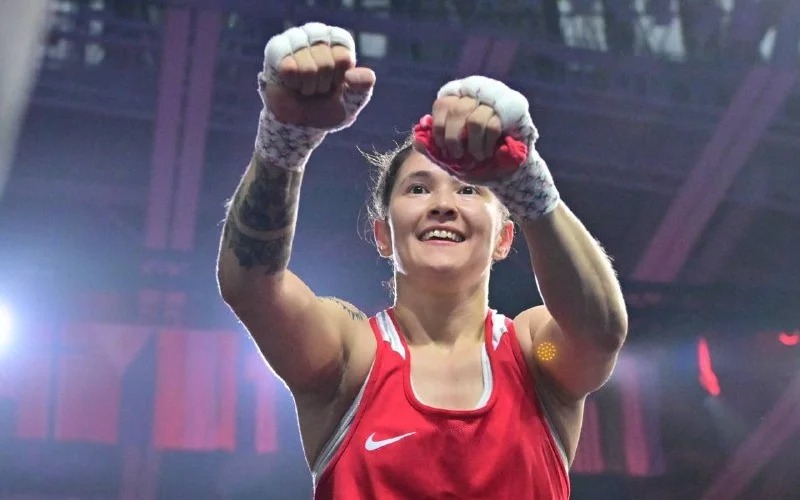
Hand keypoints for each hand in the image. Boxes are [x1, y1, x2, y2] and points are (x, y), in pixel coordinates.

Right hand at [259, 23, 374, 129]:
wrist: (301, 121)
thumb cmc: (328, 105)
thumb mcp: (352, 100)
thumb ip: (362, 86)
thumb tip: (350, 76)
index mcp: (339, 41)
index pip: (343, 57)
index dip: (338, 78)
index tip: (336, 83)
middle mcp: (317, 33)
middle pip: (326, 63)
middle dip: (323, 84)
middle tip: (318, 87)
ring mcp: (296, 38)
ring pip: (307, 68)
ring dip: (307, 86)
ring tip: (305, 86)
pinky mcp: (276, 48)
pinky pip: (289, 69)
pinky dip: (292, 83)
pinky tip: (291, 83)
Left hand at [429, 95, 501, 163]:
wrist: (507, 154)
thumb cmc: (475, 147)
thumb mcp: (451, 148)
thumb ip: (433, 144)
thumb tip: (417, 141)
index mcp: (457, 97)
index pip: (442, 104)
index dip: (439, 127)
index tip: (442, 147)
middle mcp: (474, 94)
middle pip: (457, 111)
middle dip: (453, 138)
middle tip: (456, 155)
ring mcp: (492, 101)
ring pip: (475, 120)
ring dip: (472, 144)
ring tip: (475, 156)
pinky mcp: (508, 112)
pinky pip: (493, 127)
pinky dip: (486, 145)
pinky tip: (486, 153)